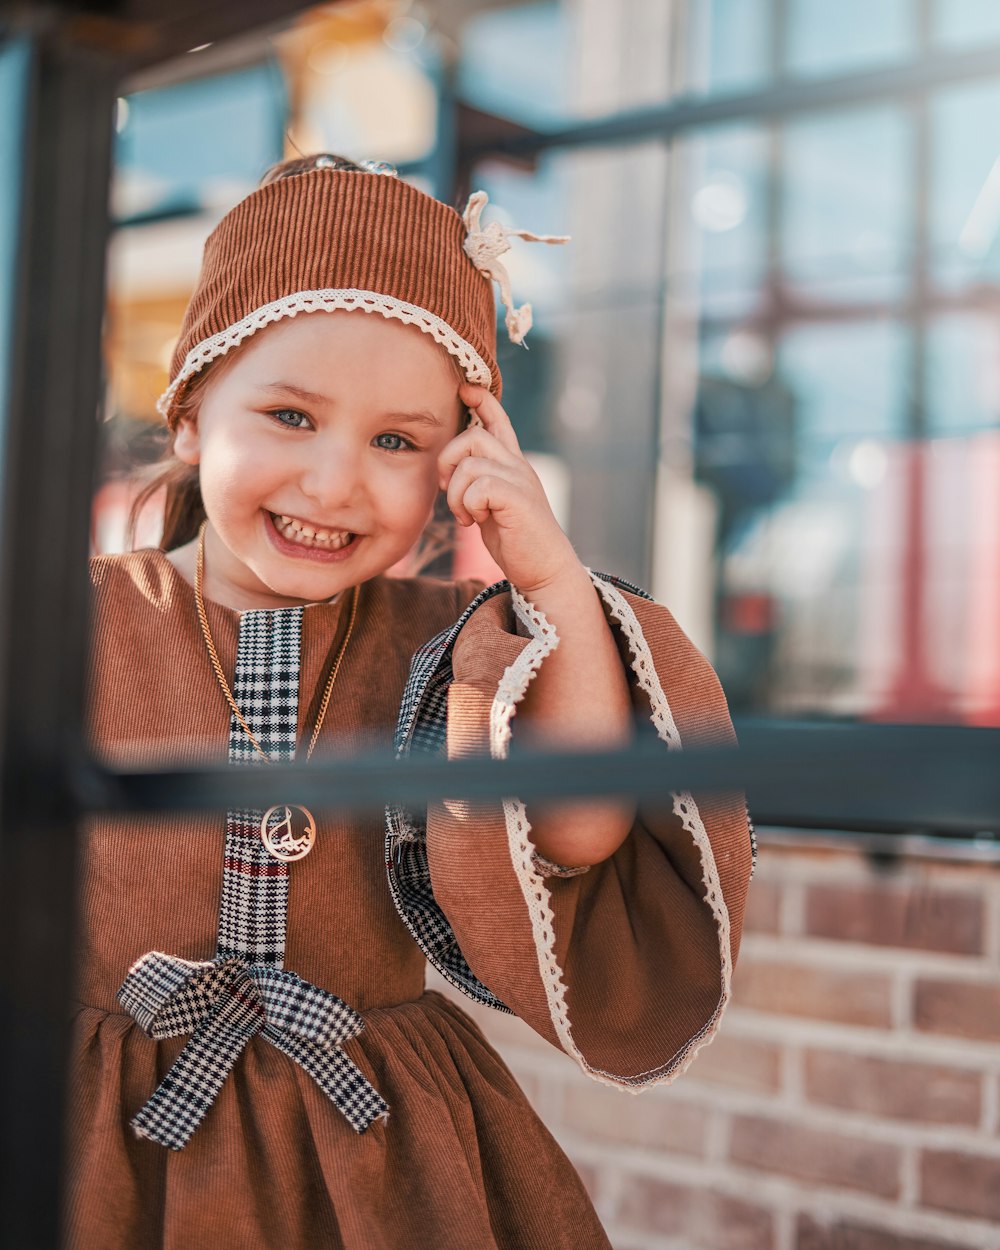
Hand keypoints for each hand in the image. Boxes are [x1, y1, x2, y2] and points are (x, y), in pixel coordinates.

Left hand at [438, 385, 579, 594]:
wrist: (545, 570)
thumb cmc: (516, 541)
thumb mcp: (492, 506)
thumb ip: (478, 485)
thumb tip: (448, 474)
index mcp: (512, 465)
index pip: (499, 420)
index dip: (482, 400)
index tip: (465, 389)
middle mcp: (518, 466)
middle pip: (472, 435)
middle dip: (447, 462)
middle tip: (448, 492)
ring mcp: (520, 480)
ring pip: (469, 463)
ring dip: (456, 493)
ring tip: (465, 516)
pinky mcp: (518, 498)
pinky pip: (478, 486)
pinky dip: (468, 506)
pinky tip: (475, 523)